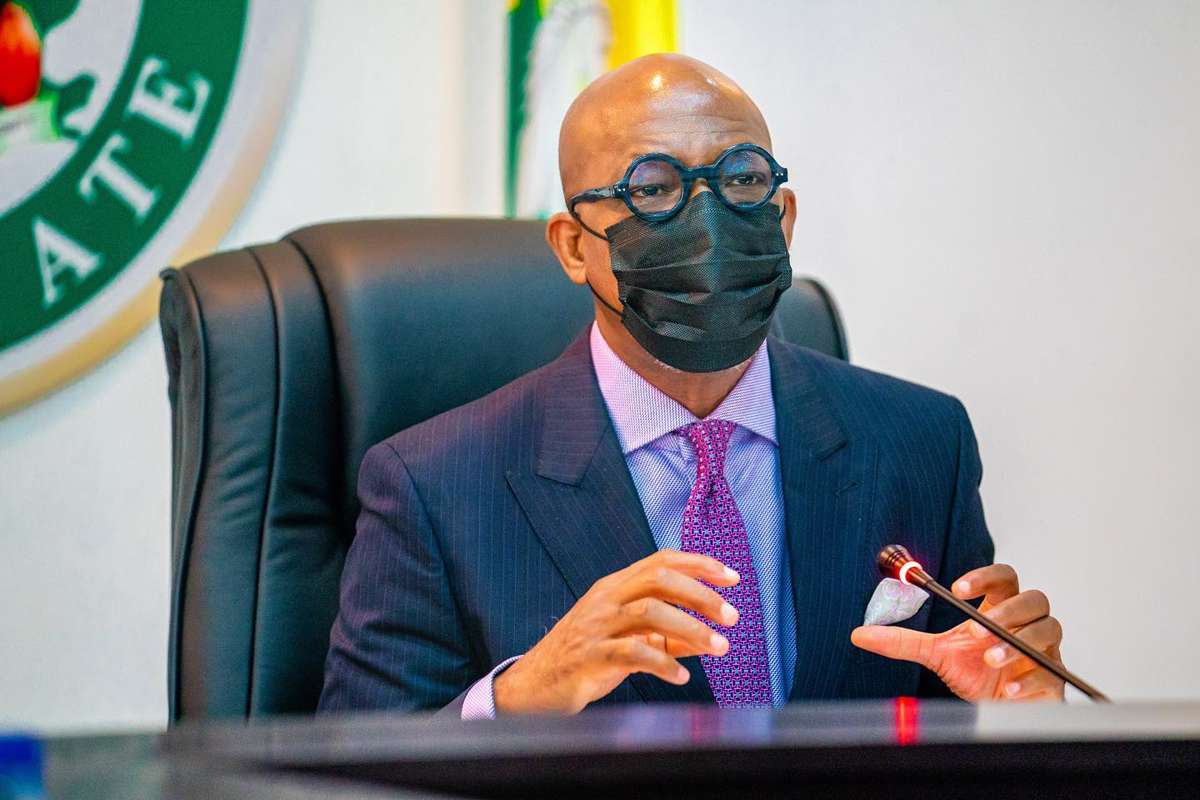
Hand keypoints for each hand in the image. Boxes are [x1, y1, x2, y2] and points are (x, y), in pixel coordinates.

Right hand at [494, 549, 739, 713]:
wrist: (536, 685)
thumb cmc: (586, 659)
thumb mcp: (628, 640)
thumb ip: (667, 637)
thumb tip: (709, 638)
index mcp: (615, 586)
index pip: (661, 560)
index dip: (699, 564)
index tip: (732, 577)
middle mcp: (606, 599)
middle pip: (659, 579)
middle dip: (701, 595)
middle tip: (732, 616)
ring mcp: (596, 626)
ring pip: (649, 612)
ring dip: (691, 628)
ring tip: (719, 646)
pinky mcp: (590, 656)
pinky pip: (632, 653)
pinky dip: (662, 663)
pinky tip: (681, 676)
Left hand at [850, 564, 1065, 701]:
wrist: (998, 710)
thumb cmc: (976, 674)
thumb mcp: (936, 654)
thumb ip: (903, 641)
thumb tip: (860, 633)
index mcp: (1000, 610)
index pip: (1004, 578)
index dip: (985, 577)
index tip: (958, 588)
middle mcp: (1026, 625)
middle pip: (1033, 599)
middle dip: (1005, 612)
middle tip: (976, 629)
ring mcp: (1044, 651)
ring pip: (1047, 630)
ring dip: (1016, 643)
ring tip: (990, 659)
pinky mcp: (1053, 680)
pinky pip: (1051, 672)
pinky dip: (1029, 678)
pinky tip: (1007, 689)